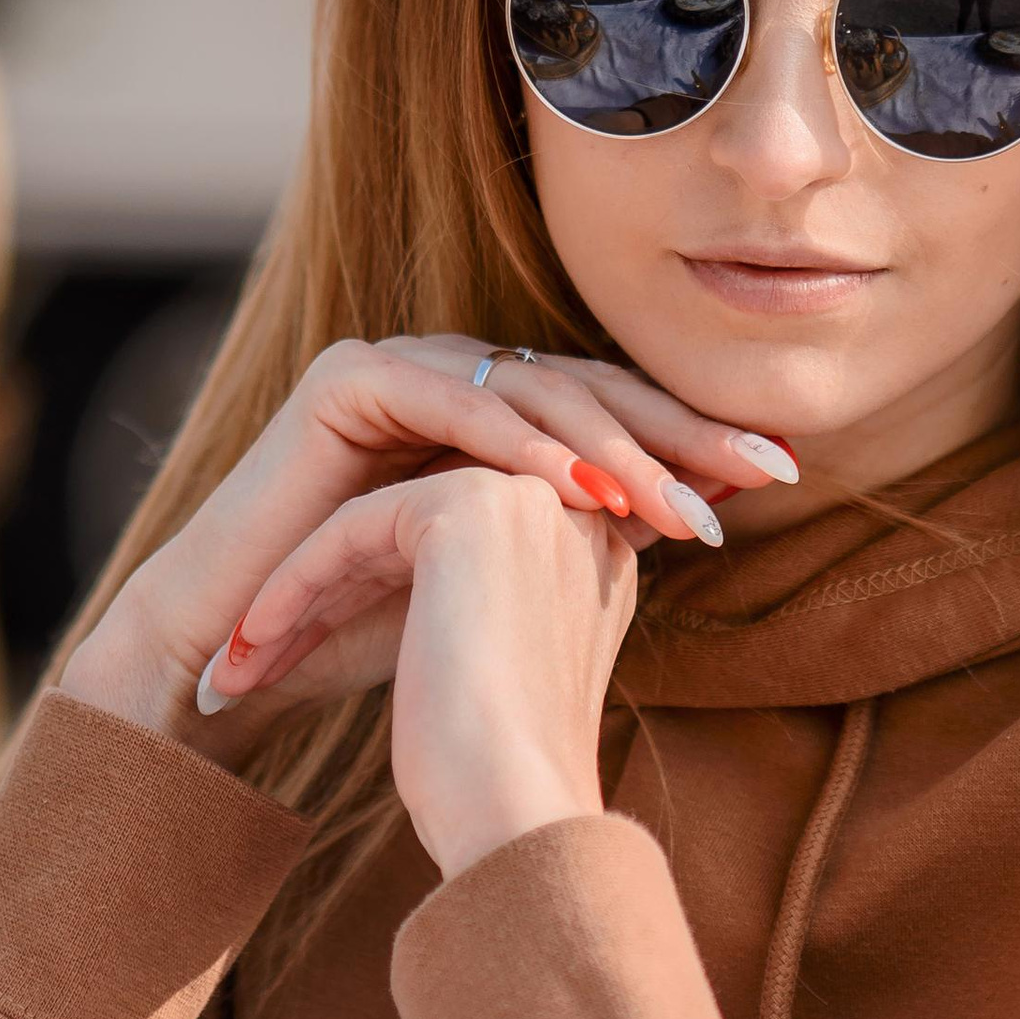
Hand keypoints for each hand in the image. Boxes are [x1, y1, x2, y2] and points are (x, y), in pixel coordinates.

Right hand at [62, 333, 793, 761]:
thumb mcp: (503, 572)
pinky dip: (518, 443)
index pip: (613, 410)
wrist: (237, 654)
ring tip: (683, 499)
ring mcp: (400, 364)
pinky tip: (579, 487)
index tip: (782, 473)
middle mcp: (452, 372)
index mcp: (492, 407)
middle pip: (589, 388)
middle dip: (681, 430)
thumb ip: (585, 531)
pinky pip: (451, 401)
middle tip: (766, 468)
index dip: (695, 437)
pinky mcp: (348, 377)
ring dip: (615, 444)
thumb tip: (705, 516)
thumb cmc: (363, 630)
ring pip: (531, 392)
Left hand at [208, 465, 636, 875]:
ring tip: (238, 665)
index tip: (304, 654)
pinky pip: (352, 525)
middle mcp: (573, 513)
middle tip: (256, 658)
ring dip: (298, 593)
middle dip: (328, 594)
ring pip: (378, 526)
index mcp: (591, 554)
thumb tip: (420, 608)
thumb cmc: (496, 781)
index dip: (370, 595)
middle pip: (416, 533)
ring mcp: (527, 500)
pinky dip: (294, 584)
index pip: (461, 547)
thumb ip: (484, 615)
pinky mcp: (469, 506)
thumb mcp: (498, 675)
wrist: (516, 815)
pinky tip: (250, 645)